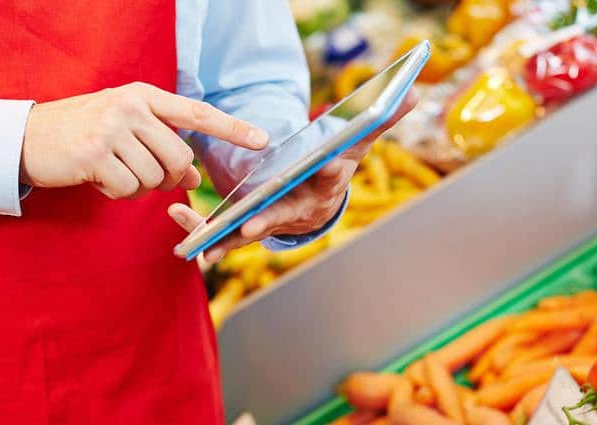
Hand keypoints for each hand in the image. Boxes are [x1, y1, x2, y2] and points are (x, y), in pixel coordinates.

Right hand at [21, 82, 267, 198]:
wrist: (27, 137)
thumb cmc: (84, 133)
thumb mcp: (126, 130)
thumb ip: (162, 146)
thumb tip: (196, 178)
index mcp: (143, 96)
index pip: (197, 113)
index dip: (232, 128)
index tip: (262, 140)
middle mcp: (131, 108)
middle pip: (180, 159)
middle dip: (171, 178)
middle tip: (147, 176)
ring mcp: (112, 130)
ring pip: (156, 178)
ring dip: (141, 188)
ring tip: (117, 173)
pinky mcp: (95, 155)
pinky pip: (129, 190)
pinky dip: (120, 194)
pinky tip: (102, 181)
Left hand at [169, 90, 417, 261]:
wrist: (315, 205)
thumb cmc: (334, 167)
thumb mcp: (356, 143)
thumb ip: (381, 119)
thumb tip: (415, 91)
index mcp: (323, 185)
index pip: (329, 178)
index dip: (328, 174)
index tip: (325, 166)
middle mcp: (298, 208)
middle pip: (284, 214)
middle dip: (269, 219)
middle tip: (253, 222)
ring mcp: (271, 221)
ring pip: (247, 233)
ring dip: (226, 238)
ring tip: (203, 245)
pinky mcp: (248, 228)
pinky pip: (224, 234)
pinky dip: (203, 234)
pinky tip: (181, 228)